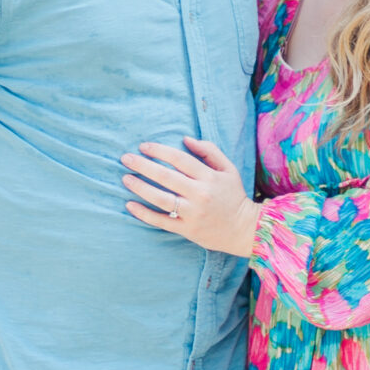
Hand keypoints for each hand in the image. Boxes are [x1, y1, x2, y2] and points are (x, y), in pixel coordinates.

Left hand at [121, 136, 260, 256]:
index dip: (159, 150)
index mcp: (209, 177)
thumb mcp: (228, 169)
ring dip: (140, 187)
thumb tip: (185, 139)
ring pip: (160, 199)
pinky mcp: (187, 230)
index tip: (143, 146)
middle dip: (143, 166)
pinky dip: (144, 213)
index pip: (179, 159)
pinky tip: (130, 204)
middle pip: (166, 177)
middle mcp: (200, 194)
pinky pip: (161, 221)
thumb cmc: (233, 195)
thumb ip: (209, 151)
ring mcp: (192, 213)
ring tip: (125, 179)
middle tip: (126, 158)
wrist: (245, 229)